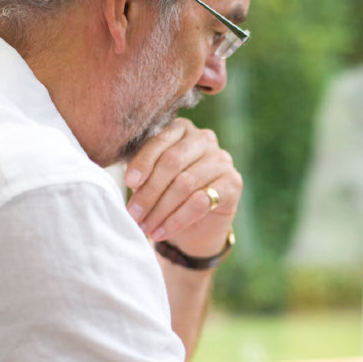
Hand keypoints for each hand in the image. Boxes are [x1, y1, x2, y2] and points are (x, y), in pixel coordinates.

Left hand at [124, 118, 240, 257]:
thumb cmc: (167, 195)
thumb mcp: (151, 179)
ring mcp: (222, 160)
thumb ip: (142, 171)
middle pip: (172, 163)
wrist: (196, 225)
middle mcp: (205, 139)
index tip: (128, 183)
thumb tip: (129, 180)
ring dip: (160, 210)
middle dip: (149, 192)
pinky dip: (176, 220)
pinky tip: (161, 232)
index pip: (160, 141)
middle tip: (133, 214)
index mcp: (181, 129)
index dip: (143, 163)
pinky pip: (200, 202)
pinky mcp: (234, 183)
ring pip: (185, 184)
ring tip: (144, 227)